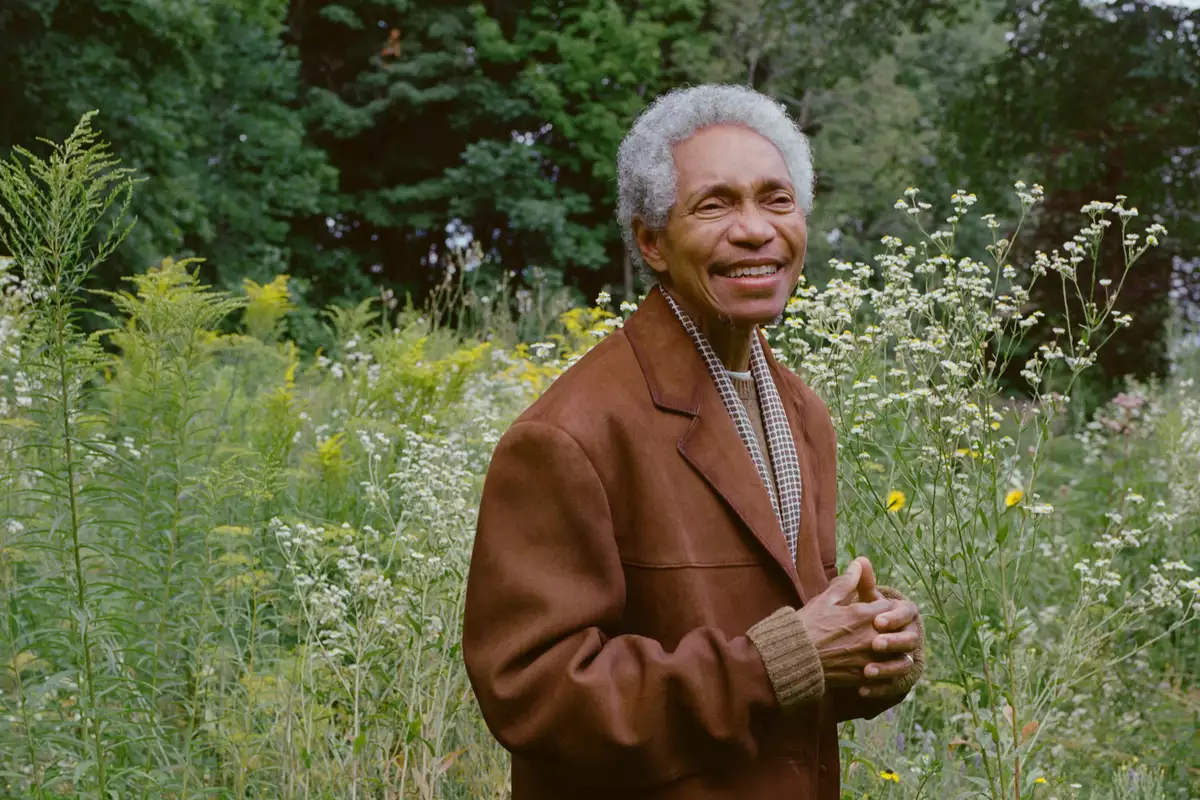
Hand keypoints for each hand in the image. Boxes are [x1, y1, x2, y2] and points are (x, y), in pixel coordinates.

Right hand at [796, 557, 911, 687]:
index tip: (880, 609)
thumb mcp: (825, 599)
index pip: (892, 607)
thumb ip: (846, 582)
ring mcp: (869, 658)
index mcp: (864, 614)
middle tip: (886, 630)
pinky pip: (886, 677)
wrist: (793, 658)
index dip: (888, 607)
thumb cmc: (807, 625)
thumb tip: (859, 564)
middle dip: (896, 630)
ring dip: (895, 653)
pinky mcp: (863, 676)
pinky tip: (873, 667)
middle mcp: (872, 636)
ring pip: (899, 657)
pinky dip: (884, 671)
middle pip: (901, 632)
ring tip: (884, 651)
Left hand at [859, 585, 922, 698]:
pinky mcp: (891, 679)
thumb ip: (859, 583)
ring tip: (867, 671)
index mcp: (899, 615)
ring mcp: (899, 659)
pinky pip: (890, 687)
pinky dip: (877, 689)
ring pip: (902, 666)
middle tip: (875, 644)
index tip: (877, 621)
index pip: (904, 613)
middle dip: (893, 642)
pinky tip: (861, 690)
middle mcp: (904, 637)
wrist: (855, 643)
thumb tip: (860, 559)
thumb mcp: (856, 602)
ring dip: (886, 669)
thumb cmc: (859, 616)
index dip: (893, 617)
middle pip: (908, 641)